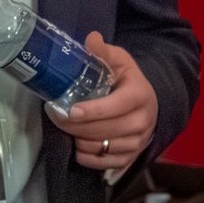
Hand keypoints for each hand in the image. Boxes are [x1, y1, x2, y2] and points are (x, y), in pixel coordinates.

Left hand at [54, 34, 158, 168]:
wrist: (148, 105)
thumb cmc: (128, 81)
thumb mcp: (120, 61)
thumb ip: (104, 51)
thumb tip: (91, 39)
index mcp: (139, 96)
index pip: (115, 107)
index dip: (92, 111)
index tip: (70, 110)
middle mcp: (142, 122)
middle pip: (103, 130)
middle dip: (74, 125)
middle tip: (55, 115)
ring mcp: (137, 143)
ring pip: (100, 147)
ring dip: (78, 139)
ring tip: (67, 127)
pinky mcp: (130, 158)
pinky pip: (102, 164)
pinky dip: (85, 156)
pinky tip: (78, 143)